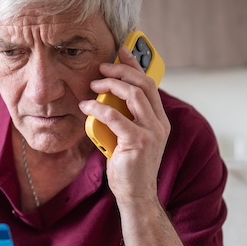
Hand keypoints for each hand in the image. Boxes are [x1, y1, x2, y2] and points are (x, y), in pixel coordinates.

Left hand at [79, 44, 170, 205]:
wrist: (135, 194)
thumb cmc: (129, 167)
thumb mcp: (131, 137)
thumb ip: (127, 117)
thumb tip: (107, 97)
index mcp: (160, 120)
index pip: (150, 84)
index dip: (135, 65)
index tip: (122, 51)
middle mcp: (160, 124)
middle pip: (143, 84)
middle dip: (121, 71)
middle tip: (102, 68)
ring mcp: (152, 132)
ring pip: (133, 95)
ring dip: (110, 86)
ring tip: (93, 85)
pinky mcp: (138, 142)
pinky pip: (115, 117)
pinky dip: (98, 108)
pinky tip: (86, 106)